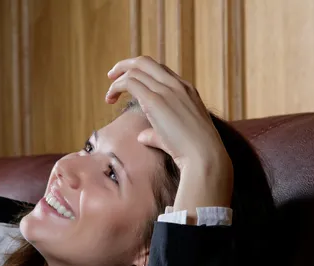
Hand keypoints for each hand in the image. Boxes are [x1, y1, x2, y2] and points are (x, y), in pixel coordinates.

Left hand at [105, 55, 231, 172]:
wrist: (203, 155)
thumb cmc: (192, 152)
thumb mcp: (175, 136)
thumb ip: (156, 133)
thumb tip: (142, 137)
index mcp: (187, 90)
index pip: (160, 72)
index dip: (141, 75)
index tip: (128, 84)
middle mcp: (177, 85)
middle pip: (146, 62)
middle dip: (125, 66)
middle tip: (112, 77)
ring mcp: (167, 90)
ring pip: (136, 69)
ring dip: (118, 78)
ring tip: (109, 95)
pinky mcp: (155, 100)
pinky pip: (130, 82)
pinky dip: (116, 87)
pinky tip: (110, 99)